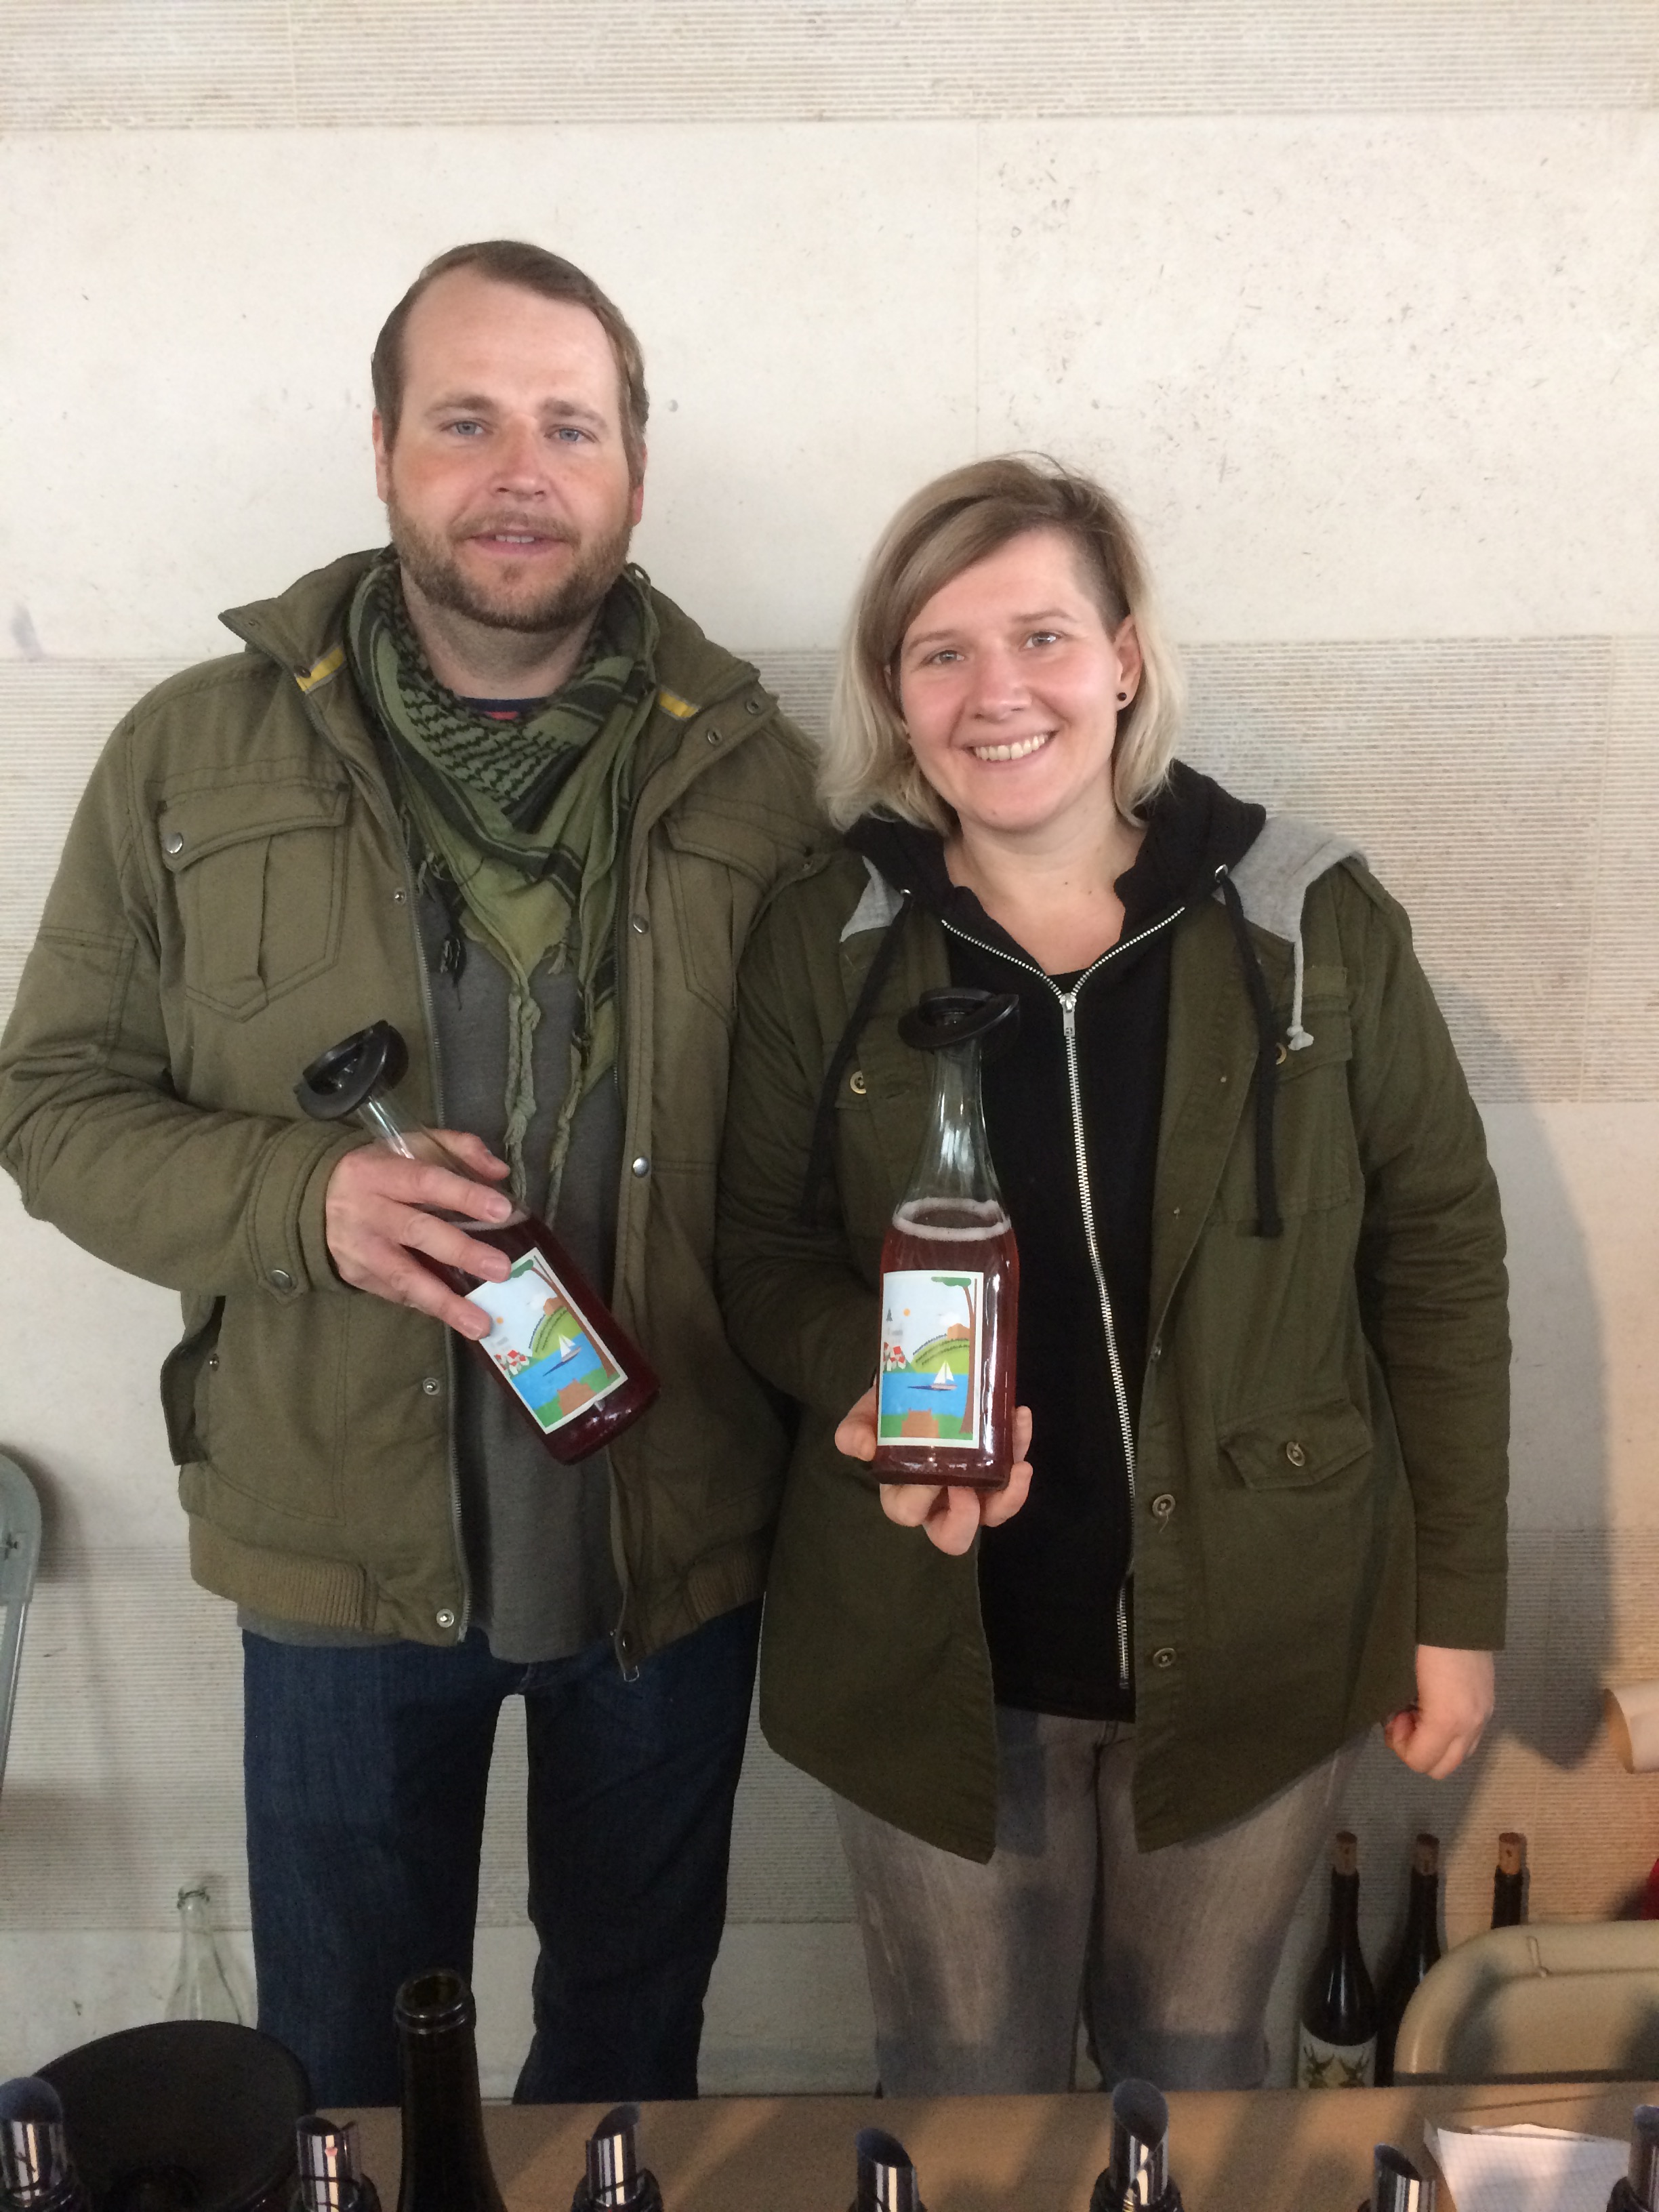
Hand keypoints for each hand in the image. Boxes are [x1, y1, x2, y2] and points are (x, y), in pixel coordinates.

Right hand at [325, 1134, 514, 1337]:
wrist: (316, 1197)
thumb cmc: (380, 1170)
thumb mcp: (412, 1146)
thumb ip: (459, 1149)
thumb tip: (499, 1171)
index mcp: (380, 1172)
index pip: (426, 1182)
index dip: (464, 1196)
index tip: (502, 1210)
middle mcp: (366, 1211)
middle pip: (417, 1232)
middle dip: (461, 1252)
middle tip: (501, 1269)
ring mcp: (359, 1249)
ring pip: (404, 1276)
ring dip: (445, 1302)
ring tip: (481, 1323)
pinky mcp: (356, 1276)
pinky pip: (397, 1294)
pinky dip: (429, 1305)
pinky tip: (458, 1317)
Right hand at [834, 1389, 1033, 1556]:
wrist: (921, 1381)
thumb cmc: (892, 1409)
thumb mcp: (868, 1415)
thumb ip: (855, 1429)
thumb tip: (862, 1449)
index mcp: (902, 1492)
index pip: (908, 1513)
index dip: (922, 1499)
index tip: (934, 1474)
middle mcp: (938, 1501)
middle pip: (953, 1537)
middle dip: (966, 1519)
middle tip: (972, 1486)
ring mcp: (971, 1490)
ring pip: (994, 1514)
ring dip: (1011, 1494)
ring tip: (1019, 1464)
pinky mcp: (996, 1470)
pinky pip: (1014, 1476)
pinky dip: (1020, 1450)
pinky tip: (1020, 1419)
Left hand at [1384, 1645, 1494, 1777]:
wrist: (1458, 1610)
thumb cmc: (1419, 1641)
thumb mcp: (1400, 1677)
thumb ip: (1395, 1707)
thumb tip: (1394, 1721)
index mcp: (1448, 1720)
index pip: (1420, 1762)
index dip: (1399, 1745)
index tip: (1393, 1717)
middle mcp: (1472, 1725)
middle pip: (1442, 1768)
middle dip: (1418, 1750)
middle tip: (1404, 1718)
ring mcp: (1485, 1716)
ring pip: (1459, 1756)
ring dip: (1436, 1743)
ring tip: (1421, 1711)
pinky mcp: (1489, 1704)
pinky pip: (1470, 1737)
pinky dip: (1451, 1733)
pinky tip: (1437, 1704)